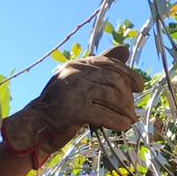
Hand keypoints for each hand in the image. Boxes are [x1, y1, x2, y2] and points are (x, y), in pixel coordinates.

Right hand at [1, 46, 143, 165]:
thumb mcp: (81, 83)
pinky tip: (122, 126)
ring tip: (130, 120)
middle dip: (128, 97)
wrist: (36, 126)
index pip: (109, 63)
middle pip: (114, 79)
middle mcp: (74, 72)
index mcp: (77, 64)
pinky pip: (104, 113)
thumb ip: (101, 68)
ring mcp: (74, 89)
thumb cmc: (61, 106)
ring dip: (125, 110)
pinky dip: (117, 121)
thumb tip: (125, 49)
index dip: (128, 74)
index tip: (139, 86)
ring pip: (112, 95)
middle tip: (133, 111)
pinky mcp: (73, 109)